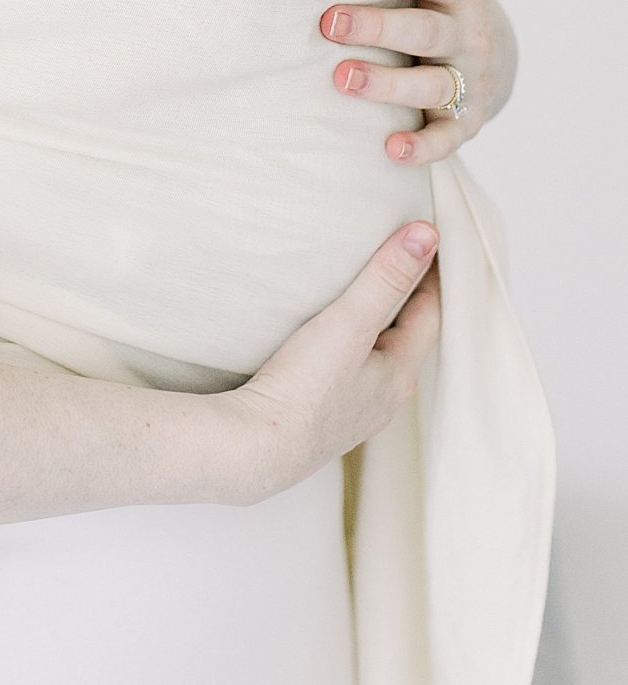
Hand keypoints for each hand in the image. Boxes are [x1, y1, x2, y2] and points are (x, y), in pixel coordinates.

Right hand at [214, 222, 441, 503]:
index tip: (424, 239)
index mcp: (400, 374)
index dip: (429, 274)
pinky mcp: (322, 415)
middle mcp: (384, 396)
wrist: (254, 449)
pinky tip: (326, 336)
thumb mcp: (349, 322)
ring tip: (360, 287)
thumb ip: (385, 277)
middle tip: (395, 254)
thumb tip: (428, 234)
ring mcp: (353, 409)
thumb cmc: (305, 388)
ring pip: (377, 354)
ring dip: (375, 320)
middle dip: (404, 296)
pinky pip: (349, 369)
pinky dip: (348, 343)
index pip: (430, 314)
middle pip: (406, 335)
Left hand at [321, 0, 516, 166]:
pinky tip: (390, 150)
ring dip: (386, 85)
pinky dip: (422, 148)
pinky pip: (446, 138)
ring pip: (429, 85)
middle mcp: (465, 35)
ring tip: (341, 79)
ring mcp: (467, 81)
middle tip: (328, 20)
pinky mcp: (466, 121)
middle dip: (378, 26)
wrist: (501, 59)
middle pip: (423, 31)